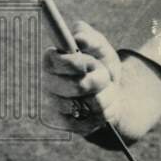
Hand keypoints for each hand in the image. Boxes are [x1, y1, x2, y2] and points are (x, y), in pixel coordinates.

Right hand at [42, 20, 122, 134]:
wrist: (112, 91)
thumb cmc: (101, 63)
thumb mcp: (100, 46)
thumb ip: (89, 37)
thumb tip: (79, 38)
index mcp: (52, 61)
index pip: (56, 62)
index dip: (75, 63)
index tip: (88, 61)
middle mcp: (49, 83)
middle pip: (77, 86)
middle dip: (99, 80)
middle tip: (104, 77)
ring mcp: (55, 105)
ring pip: (89, 105)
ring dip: (106, 97)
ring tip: (106, 92)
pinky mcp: (65, 124)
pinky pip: (88, 122)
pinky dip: (103, 114)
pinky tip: (104, 108)